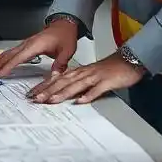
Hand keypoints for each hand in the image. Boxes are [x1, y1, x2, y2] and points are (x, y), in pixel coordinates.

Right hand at [0, 17, 78, 77]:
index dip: (6, 67)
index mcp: (34, 46)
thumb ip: (60, 64)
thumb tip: (55, 76)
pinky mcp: (24, 46)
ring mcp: (24, 45)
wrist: (63, 25)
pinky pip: (9, 53)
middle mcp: (26, 44)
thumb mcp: (67, 51)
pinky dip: (0, 59)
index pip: (17, 58)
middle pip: (6, 56)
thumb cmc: (64, 36)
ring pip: (5, 54)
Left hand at [25, 51, 144, 104]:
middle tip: (35, 98)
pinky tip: (80, 101)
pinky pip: (97, 89)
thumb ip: (77, 82)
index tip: (32, 94)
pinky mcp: (107, 81)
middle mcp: (84, 73)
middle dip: (48, 90)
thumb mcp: (90, 75)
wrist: (129, 60)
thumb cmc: (110, 69)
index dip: (44, 86)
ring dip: (63, 93)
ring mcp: (95, 77)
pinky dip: (88, 95)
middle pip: (63, 82)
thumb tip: (62, 91)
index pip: (57, 79)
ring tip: (51, 100)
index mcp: (78, 71)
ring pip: (76, 85)